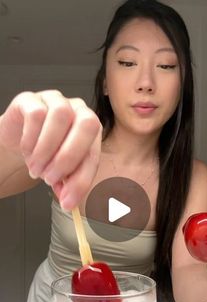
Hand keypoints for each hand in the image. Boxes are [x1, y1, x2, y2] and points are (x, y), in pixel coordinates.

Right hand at [0, 90, 101, 208]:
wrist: (17, 139)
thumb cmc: (45, 153)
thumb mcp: (59, 173)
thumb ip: (67, 185)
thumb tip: (68, 201)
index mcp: (91, 130)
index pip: (94, 153)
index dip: (81, 180)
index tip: (68, 200)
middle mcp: (77, 110)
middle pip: (86, 125)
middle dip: (68, 158)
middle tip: (50, 178)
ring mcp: (55, 100)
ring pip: (60, 117)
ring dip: (46, 150)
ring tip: (36, 168)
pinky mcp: (31, 99)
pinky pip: (35, 114)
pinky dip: (30, 139)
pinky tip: (26, 151)